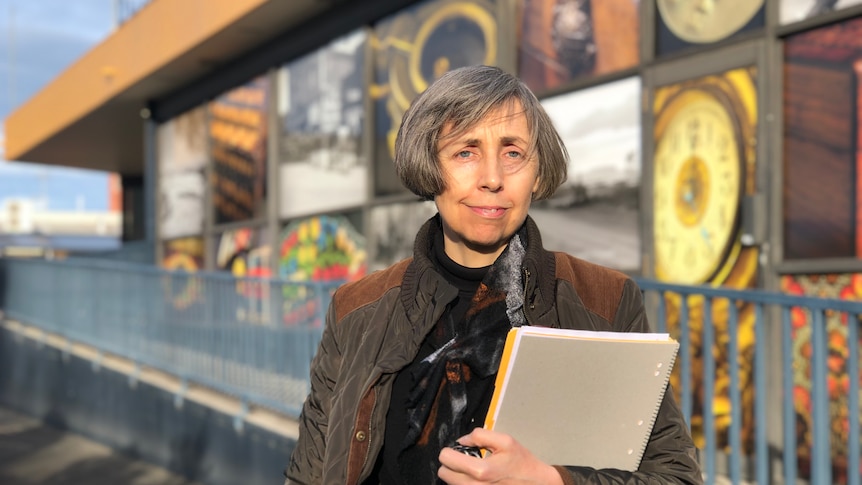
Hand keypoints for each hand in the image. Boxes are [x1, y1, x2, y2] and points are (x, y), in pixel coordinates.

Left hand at [437, 428, 563, 483]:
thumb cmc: (521, 462)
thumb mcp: (505, 441)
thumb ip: (480, 435)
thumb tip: (461, 440)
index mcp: (481, 470)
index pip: (446, 459)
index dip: (450, 451)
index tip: (460, 450)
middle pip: (443, 474)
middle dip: (451, 464)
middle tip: (465, 460)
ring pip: (450, 484)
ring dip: (457, 475)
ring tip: (473, 470)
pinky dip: (463, 483)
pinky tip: (475, 479)